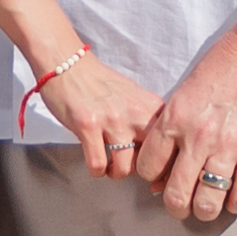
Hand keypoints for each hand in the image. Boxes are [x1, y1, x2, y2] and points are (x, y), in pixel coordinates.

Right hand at [32, 54, 158, 171]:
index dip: (162, 163)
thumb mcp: (133, 96)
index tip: (153, 170)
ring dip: (115, 172)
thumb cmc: (99, 82)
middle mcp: (135, 112)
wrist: (67, 63)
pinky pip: (98, 164)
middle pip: (150, 160)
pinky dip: (96, 170)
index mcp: (150, 106)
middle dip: (140, 170)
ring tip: (110, 165)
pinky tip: (95, 163)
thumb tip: (156, 150)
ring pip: (124, 168)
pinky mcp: (88, 126)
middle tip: (129, 166)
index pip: (169, 144)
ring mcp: (111, 119)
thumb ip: (146, 119)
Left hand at [129, 25, 236, 225]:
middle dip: (176, 206)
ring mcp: (229, 147)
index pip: (148, 167)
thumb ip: (172, 128)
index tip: (161, 178)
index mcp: (175, 118)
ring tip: (207, 205)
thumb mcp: (187, 91)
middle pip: (176, 194)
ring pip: (208, 202)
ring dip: (205, 210)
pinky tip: (234, 198)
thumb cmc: (225, 64)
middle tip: (182, 204)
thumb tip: (163, 168)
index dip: (153, 178)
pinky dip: (236, 204)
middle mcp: (198, 137)